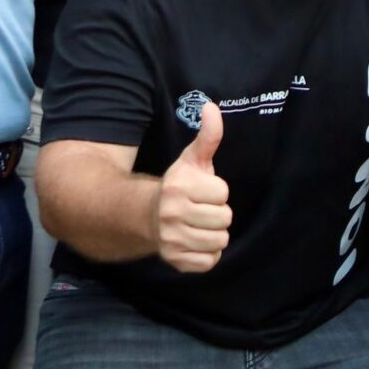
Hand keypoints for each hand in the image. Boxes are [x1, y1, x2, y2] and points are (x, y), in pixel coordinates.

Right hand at [153, 102, 232, 273]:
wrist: (144, 215)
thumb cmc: (178, 185)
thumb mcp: (192, 159)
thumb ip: (208, 136)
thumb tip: (211, 106)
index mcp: (179, 187)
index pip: (223, 193)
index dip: (217, 191)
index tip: (204, 191)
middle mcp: (172, 214)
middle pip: (224, 219)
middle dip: (218, 213)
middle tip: (203, 210)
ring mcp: (172, 240)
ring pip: (219, 242)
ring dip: (215, 234)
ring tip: (200, 225)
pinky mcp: (174, 261)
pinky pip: (209, 262)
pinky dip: (207, 255)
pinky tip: (196, 241)